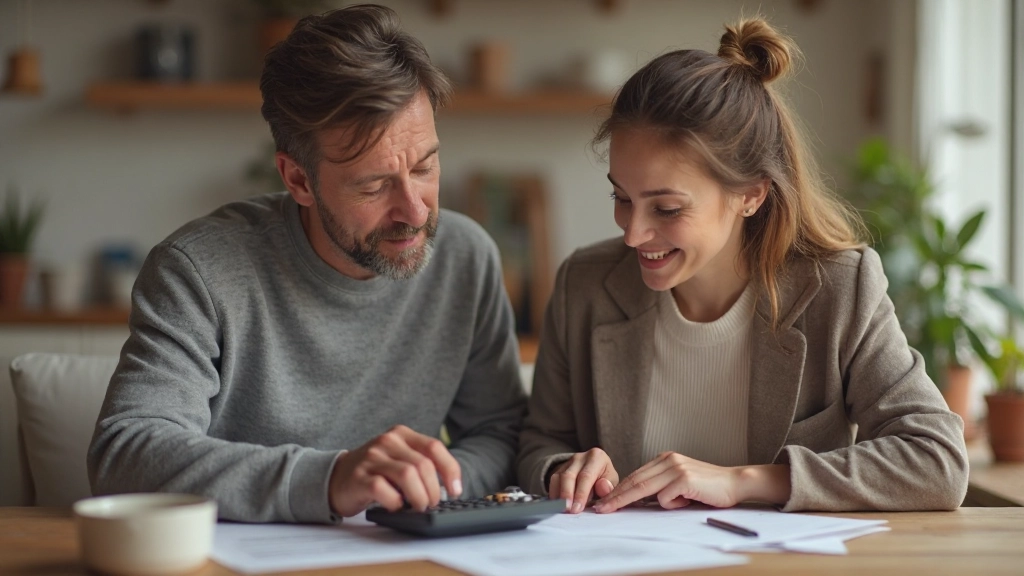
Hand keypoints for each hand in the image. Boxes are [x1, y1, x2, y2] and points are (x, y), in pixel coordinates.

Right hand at [328, 425, 461, 516]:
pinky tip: (396, 507)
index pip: (434, 447)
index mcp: (401, 434)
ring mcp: (372, 458)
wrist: (335, 477)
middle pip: (423, 465)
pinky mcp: (359, 477)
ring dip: (419, 497)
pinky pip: (384, 490)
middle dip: (434, 490)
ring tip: (419, 507)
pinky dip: (396, 503)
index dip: (450, 470)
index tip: (455, 490)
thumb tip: (449, 488)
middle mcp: (387, 441)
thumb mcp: (399, 458)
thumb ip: (421, 464)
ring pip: (407, 475)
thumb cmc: (375, 472)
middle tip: (432, 504)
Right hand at [548, 448, 618, 513]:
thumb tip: (603, 488)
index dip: (580, 494)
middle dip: (567, 495)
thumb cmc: (606, 480)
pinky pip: (553, 481)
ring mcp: (568, 462)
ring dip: (559, 496)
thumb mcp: (612, 483)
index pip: (586, 476)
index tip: (577, 509)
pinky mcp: (559, 469)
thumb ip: (608, 488)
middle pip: (569, 476)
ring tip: (561, 510)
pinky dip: (554, 494)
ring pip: (558, 478)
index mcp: (596, 457)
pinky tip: (557, 505)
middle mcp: (580, 457)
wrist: (598, 472)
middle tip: (567, 510)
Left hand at [593, 452, 742, 512]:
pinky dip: (671, 505)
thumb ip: (661, 487)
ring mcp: (676, 468)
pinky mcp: (684, 479)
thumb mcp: (680, 483)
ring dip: (626, 501)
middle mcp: (669, 460)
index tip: (605, 501)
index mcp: (665, 459)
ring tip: (612, 509)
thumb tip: (638, 500)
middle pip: (635, 480)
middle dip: (615, 495)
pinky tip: (687, 502)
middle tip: (600, 507)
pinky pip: (665, 498)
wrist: (735, 483)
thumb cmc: (708, 487)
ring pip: (643, 487)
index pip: (636, 475)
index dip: (619, 489)